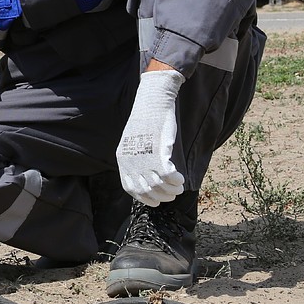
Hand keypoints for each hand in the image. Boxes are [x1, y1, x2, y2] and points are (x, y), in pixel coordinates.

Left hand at [117, 69, 184, 206]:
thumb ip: (135, 158)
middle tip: (172, 195)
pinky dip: (176, 181)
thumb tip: (144, 174)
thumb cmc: (145, 122)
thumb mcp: (133, 141)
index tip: (155, 201)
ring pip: (159, 185)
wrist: (151, 103)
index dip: (144, 198)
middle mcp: (131, 160)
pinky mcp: (159, 150)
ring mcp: (145, 156)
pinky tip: (180, 179)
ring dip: (171, 190)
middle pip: (146, 190)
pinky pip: (168, 175)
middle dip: (161, 197)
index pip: (130, 188)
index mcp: (122, 159)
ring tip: (178, 188)